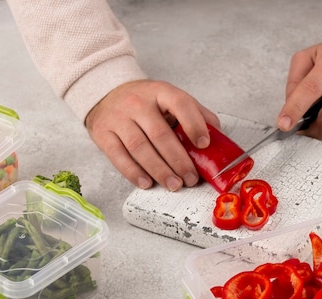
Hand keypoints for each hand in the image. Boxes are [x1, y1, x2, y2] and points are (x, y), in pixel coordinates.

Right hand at [85, 79, 219, 190]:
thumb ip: (195, 113)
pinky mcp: (103, 133)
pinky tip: (147, 183)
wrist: (105, 93)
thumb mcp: (170, 98)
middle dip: (179, 160)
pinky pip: (118, 157)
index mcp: (161, 92)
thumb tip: (219, 135)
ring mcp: (118, 118)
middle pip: (160, 134)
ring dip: (160, 170)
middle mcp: (138, 103)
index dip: (194, 125)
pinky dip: (134, 173)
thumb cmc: (146, 101)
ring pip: (140, 148)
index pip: (181, 104)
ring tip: (174, 184)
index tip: (204, 144)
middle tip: (191, 178)